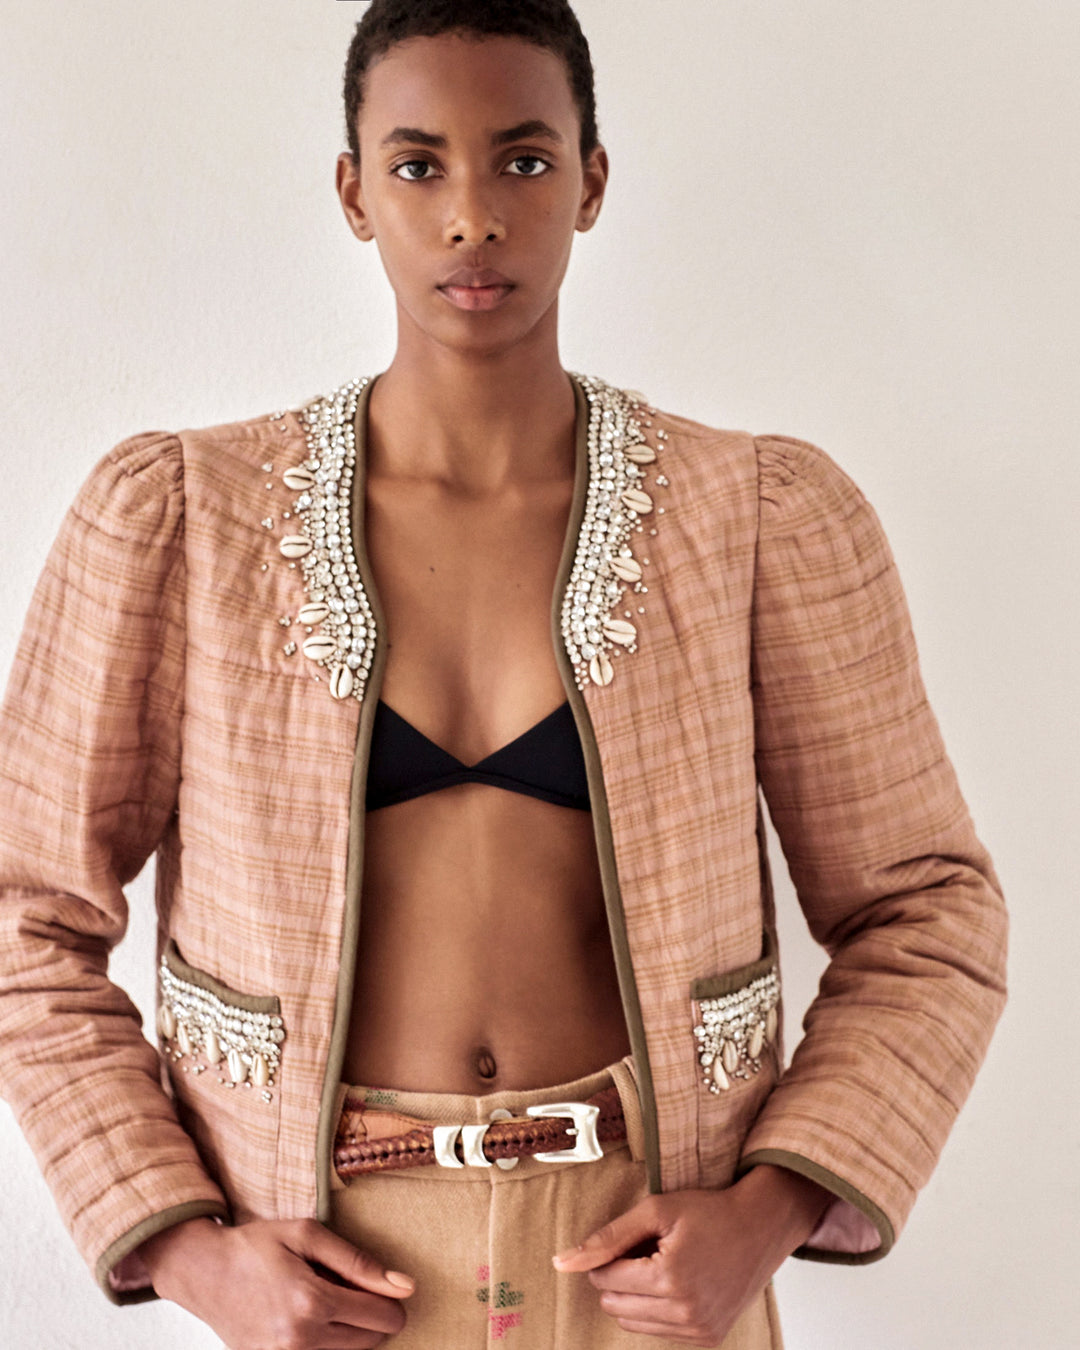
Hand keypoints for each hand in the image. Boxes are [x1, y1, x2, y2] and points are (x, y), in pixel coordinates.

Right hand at [140, 1216, 414, 1348]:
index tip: (387, 1287)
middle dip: (375, 1316)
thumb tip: (405, 1286)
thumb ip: (359, 1262)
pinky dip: (331, 1344)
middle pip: (371, 1341)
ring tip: (333, 1303)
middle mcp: (300, 1339)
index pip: (382, 1316)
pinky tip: (318, 1323)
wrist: (204, 1272)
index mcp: (312, 1301)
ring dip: (354, 1333)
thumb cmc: (256, 1246)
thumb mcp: (308, 1235)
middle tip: (353, 1291)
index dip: (393, 1301)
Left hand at [552, 1165, 829, 1345]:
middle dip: (620, 1278)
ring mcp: (699, 1330)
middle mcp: (685, 1312)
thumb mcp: (655, 1210)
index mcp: (669, 1279)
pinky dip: (657, 1309)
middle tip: (648, 1251)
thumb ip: (607, 1238)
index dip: (609, 1257)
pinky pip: (659, 1331)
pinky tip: (678, 1282)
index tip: (632, 1239)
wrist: (759, 1227)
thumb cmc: (708, 1212)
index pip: (606, 1280)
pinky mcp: (708, 1338)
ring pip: (633, 1323)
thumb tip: (562, 1263)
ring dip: (637, 1295)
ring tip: (663, 1265)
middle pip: (615, 1306)